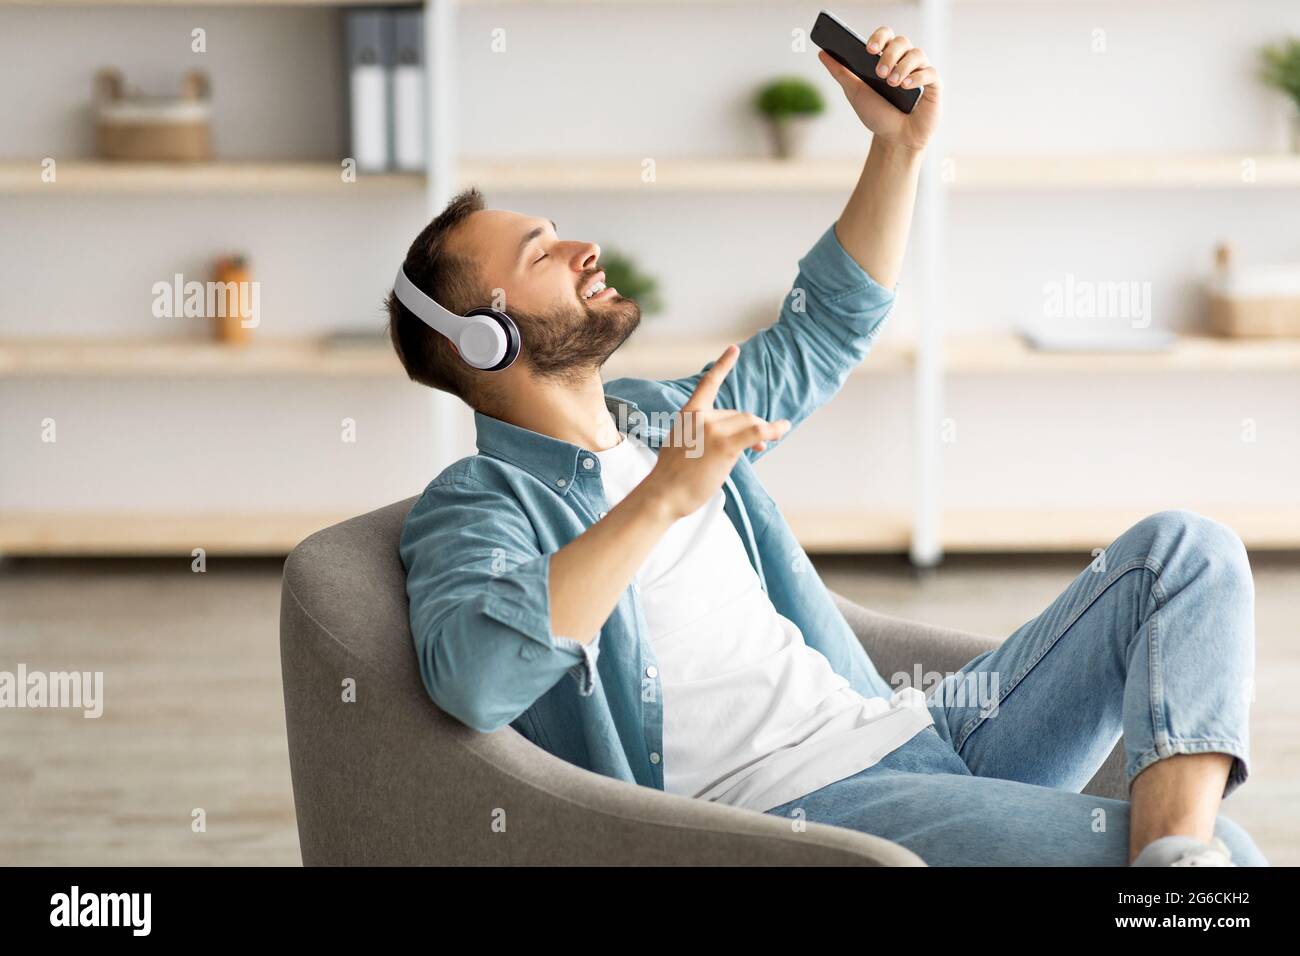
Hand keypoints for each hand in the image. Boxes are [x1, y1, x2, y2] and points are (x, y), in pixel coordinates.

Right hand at [642, 345, 789, 521]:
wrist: (664, 493)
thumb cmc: (671, 476)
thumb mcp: (681, 444)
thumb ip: (703, 435)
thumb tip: (734, 442)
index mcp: (689, 415)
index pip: (708, 384)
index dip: (723, 365)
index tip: (734, 349)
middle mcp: (701, 418)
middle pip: (738, 413)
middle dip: (751, 426)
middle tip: (759, 445)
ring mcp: (713, 431)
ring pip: (748, 423)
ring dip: (761, 432)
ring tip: (763, 447)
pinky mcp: (725, 446)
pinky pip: (756, 431)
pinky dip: (774, 429)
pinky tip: (783, 428)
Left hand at [818, 25, 940, 152]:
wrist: (894, 140)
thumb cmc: (877, 115)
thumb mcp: (855, 93)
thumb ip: (840, 72)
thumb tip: (822, 53)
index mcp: (887, 58)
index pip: (886, 36)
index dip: (879, 38)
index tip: (869, 50)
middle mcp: (906, 61)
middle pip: (902, 42)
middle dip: (889, 54)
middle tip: (879, 73)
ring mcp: (921, 72)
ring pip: (917, 54)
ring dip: (902, 66)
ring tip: (892, 84)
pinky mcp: (934, 86)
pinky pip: (930, 72)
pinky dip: (917, 78)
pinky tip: (905, 87)